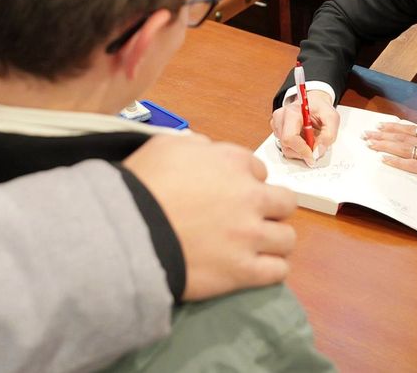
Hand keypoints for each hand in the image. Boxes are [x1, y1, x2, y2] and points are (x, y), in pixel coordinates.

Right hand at [123, 134, 298, 300]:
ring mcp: (250, 236)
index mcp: (233, 162)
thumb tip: (208, 151)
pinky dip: (271, 269)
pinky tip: (257, 268)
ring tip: (255, 247)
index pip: (259, 171)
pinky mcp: (243, 271)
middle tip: (250, 218)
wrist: (129, 231)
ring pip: (287, 238)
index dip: (246, 182)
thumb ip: (196, 145)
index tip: (231, 193)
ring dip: (273, 240)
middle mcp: (250, 197)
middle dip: (271, 209)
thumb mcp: (166, 145)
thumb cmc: (143, 184)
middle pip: (285, 202)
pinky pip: (278, 271)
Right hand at [270, 88, 338, 163]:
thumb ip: (329, 134)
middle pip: (286, 146)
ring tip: (310, 139)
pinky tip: (303, 138)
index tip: (313, 155)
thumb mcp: (332, 117)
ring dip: (300, 150)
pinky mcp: (276, 130)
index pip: (290, 138)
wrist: (312, 102)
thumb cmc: (320, 108)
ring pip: (286, 149)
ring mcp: (276, 124)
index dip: (302, 150)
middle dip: (303, 151)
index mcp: (291, 112)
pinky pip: (285, 147)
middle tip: (315, 145)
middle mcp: (280, 118)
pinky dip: (296, 148)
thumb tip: (319, 150)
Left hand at [363, 124, 416, 189]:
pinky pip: (412, 165)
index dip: (394, 127)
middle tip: (367, 134)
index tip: (381, 125)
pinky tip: (384, 159)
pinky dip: (396, 162)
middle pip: (402, 138)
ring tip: (370, 144)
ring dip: (384, 146)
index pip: (412, 130)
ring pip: (403, 149)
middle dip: (383, 136)